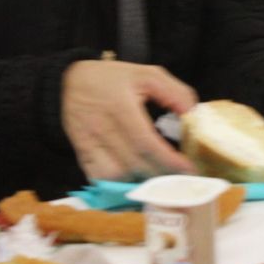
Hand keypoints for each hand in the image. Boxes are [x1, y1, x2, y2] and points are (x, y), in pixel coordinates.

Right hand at [62, 60, 197, 181]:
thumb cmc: (113, 79)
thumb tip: (194, 115)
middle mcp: (102, 129)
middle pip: (135, 164)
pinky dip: (121, 189)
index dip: (169, 161)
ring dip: (142, 185)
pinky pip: (101, 182)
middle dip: (162, 177)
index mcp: (120, 107)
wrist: (69, 82)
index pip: (145, 143)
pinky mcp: (82, 157)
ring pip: (117, 178)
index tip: (189, 169)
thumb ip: (175, 92)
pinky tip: (139, 186)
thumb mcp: (147, 74)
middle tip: (184, 181)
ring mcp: (89, 146)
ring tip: (164, 184)